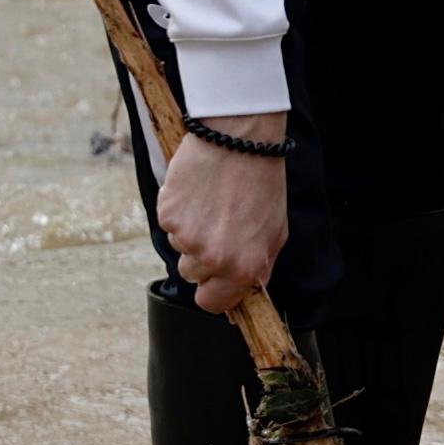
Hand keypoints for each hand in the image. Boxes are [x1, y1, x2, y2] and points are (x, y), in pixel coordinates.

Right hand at [157, 114, 291, 314]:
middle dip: (201, 257)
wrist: (239, 140)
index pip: (212, 304)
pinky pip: (168, 224)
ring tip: (211, 203)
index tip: (214, 279)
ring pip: (179, 248)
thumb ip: (259, 266)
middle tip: (218, 226)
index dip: (212, 291)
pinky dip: (178, 211)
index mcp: (243, 268)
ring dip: (190, 231)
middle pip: (192, 275)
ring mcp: (187, 238)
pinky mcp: (167, 215)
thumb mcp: (276, 232)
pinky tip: (197, 192)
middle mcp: (214, 259)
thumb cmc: (261, 182)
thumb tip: (245, 288)